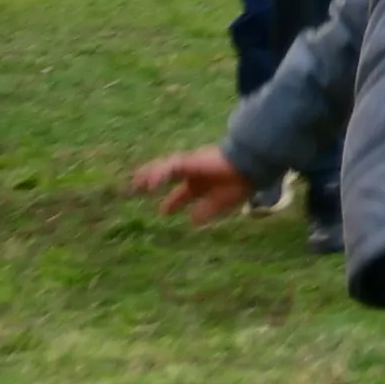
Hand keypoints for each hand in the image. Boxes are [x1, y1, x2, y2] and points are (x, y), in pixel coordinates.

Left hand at [132, 148, 252, 220]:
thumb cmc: (239, 184)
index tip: (163, 213)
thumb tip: (193, 221)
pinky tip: (151, 185)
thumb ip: (206, 211)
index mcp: (203, 184)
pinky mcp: (189, 161)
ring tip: (136, 184)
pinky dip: (158, 175)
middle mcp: (194, 173)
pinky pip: (169, 167)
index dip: (173, 203)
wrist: (247, 166)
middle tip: (138, 189)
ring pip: (165, 168)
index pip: (183, 194)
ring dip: (150, 176)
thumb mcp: (221, 203)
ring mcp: (191, 165)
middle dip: (154, 182)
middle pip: (169, 176)